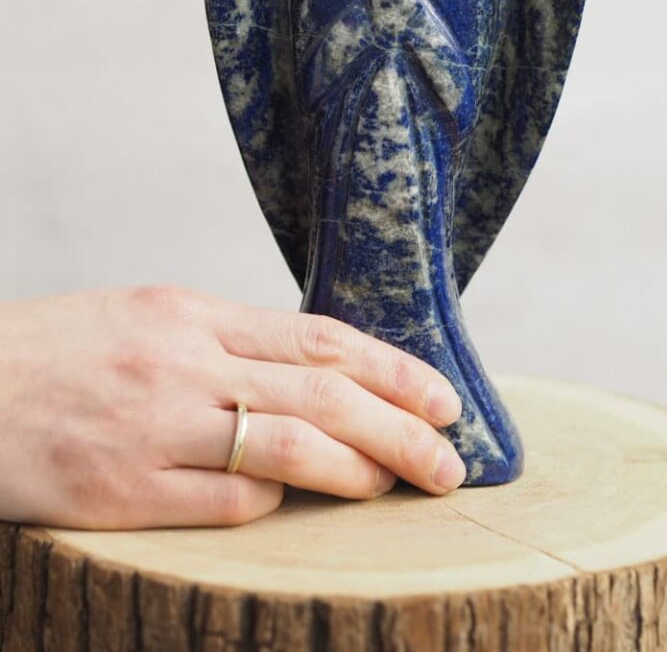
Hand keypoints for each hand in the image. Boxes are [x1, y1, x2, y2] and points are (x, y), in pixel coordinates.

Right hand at [0, 286, 464, 528]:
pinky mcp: (121, 493)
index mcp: (193, 314)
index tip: (444, 397)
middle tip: (451, 458)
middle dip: (401, 427)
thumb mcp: (150, 319)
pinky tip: (292, 503)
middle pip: (322, 393)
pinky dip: (272, 501)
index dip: (393, 369)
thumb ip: (230, 343)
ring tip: (400, 486)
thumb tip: (318, 374)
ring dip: (357, 470)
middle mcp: (183, 365)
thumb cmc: (64, 352)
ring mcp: (154, 430)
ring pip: (288, 448)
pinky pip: (226, 502)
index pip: (320, 337)